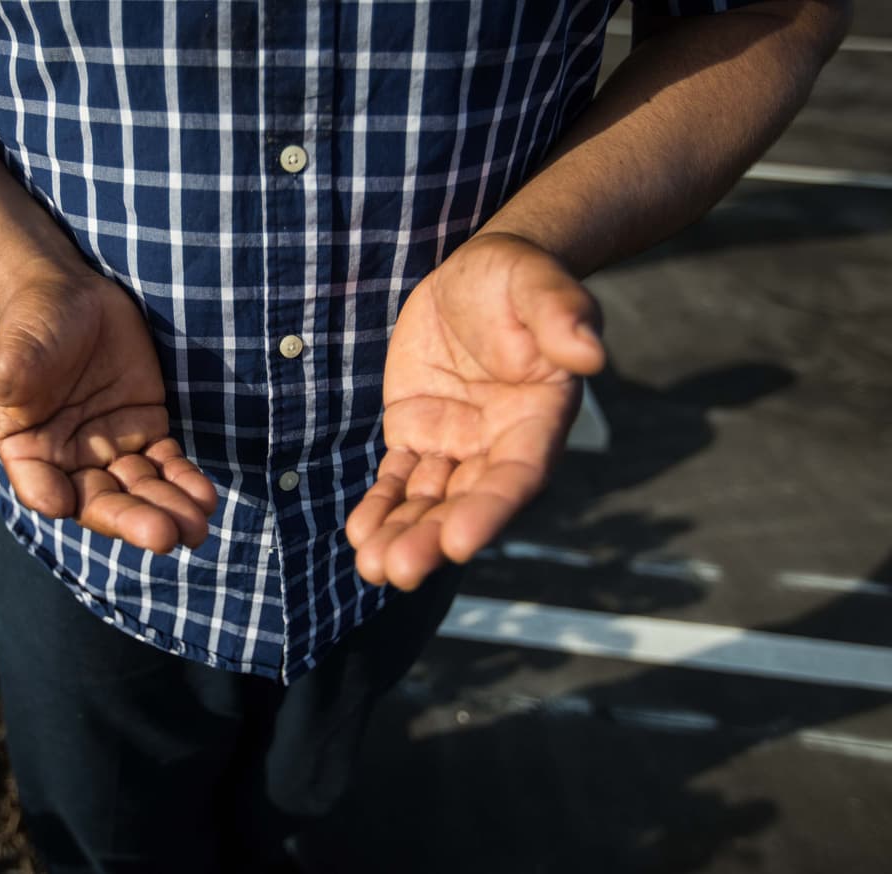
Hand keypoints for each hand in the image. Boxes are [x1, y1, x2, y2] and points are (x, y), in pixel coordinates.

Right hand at [0, 269, 217, 553]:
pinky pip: (167, 464)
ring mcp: (111, 449)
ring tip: (195, 529)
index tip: (67, 503)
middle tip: (163, 536)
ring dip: (168, 510)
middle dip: (133, 519)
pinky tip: (205, 498)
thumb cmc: (36, 321)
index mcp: (29, 449)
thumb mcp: (20, 345)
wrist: (74, 294)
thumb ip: (14, 373)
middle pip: (101, 500)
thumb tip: (9, 392)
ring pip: (141, 489)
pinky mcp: (147, 430)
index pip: (40, 484)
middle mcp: (70, 460)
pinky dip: (185, 481)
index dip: (54, 496)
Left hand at [345, 233, 604, 589]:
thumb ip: (564, 315)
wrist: (477, 273)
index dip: (489, 511)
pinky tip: (360, 534)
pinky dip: (381, 505)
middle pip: (467, 501)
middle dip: (432, 538)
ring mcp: (456, 442)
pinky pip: (399, 478)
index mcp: (539, 417)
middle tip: (399, 571)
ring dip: (403, 534)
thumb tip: (592, 352)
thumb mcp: (539, 283)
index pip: (518, 475)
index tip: (458, 543)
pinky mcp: (418, 433)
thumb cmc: (518, 277)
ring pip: (430, 500)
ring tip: (372, 568)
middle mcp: (499, 442)